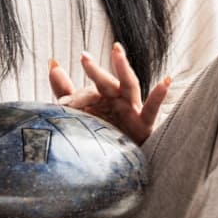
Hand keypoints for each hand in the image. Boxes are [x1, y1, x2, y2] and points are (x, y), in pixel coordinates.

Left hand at [48, 43, 170, 144]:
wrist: (115, 167)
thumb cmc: (101, 134)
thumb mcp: (81, 112)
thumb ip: (67, 90)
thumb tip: (52, 63)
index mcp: (103, 98)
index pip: (88, 91)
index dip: (75, 96)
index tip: (62, 102)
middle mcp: (118, 101)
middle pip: (106, 83)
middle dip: (95, 70)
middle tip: (84, 57)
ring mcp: (132, 110)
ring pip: (128, 86)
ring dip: (123, 68)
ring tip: (117, 50)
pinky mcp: (144, 125)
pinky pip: (152, 109)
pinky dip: (159, 95)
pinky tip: (165, 82)